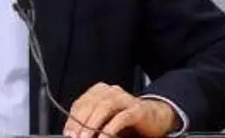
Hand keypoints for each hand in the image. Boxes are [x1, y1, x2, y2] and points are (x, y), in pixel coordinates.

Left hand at [63, 83, 177, 137]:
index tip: (68, 133)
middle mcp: (112, 91)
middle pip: (91, 103)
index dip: (72, 119)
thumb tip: (74, 133)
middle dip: (80, 122)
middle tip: (75, 137)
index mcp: (101, 91)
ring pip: (104, 107)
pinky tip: (103, 137)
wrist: (156, 118)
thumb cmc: (128, 121)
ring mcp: (126, 99)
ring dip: (92, 124)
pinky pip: (122, 117)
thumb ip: (91, 123)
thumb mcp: (106, 120)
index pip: (81, 103)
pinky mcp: (138, 110)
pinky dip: (110, 128)